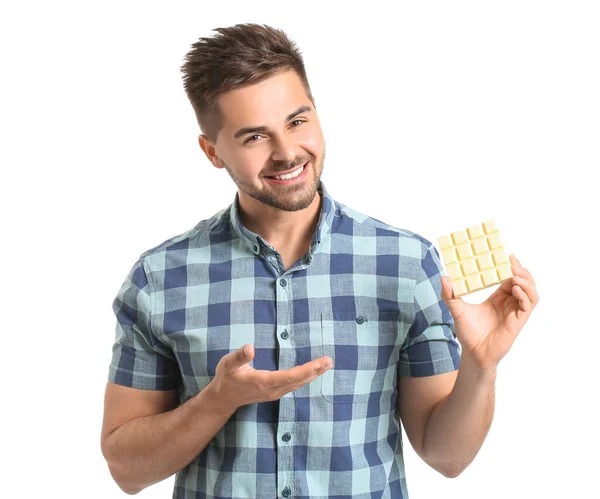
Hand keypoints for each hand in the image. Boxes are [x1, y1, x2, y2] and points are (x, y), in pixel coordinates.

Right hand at [210, 345, 332, 410]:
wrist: (224, 399)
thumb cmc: (226, 378)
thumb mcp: (228, 364)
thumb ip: (239, 356)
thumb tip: (250, 347)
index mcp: (263, 381)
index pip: (290, 376)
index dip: (307, 369)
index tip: (320, 362)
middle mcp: (272, 389)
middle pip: (298, 381)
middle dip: (315, 371)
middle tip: (329, 361)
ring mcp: (274, 393)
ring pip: (298, 384)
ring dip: (312, 374)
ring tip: (326, 365)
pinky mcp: (275, 393)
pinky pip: (294, 385)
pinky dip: (305, 378)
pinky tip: (312, 373)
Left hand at [440, 254, 538, 370]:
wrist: (473, 352)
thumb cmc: (468, 332)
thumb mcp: (457, 309)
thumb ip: (450, 294)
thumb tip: (443, 277)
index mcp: (498, 298)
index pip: (510, 278)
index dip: (512, 267)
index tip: (507, 255)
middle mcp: (509, 303)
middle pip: (524, 282)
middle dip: (522, 270)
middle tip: (512, 261)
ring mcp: (515, 312)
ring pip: (531, 292)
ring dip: (526, 281)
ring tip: (515, 273)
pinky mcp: (518, 321)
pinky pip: (528, 305)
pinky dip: (524, 294)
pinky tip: (515, 288)